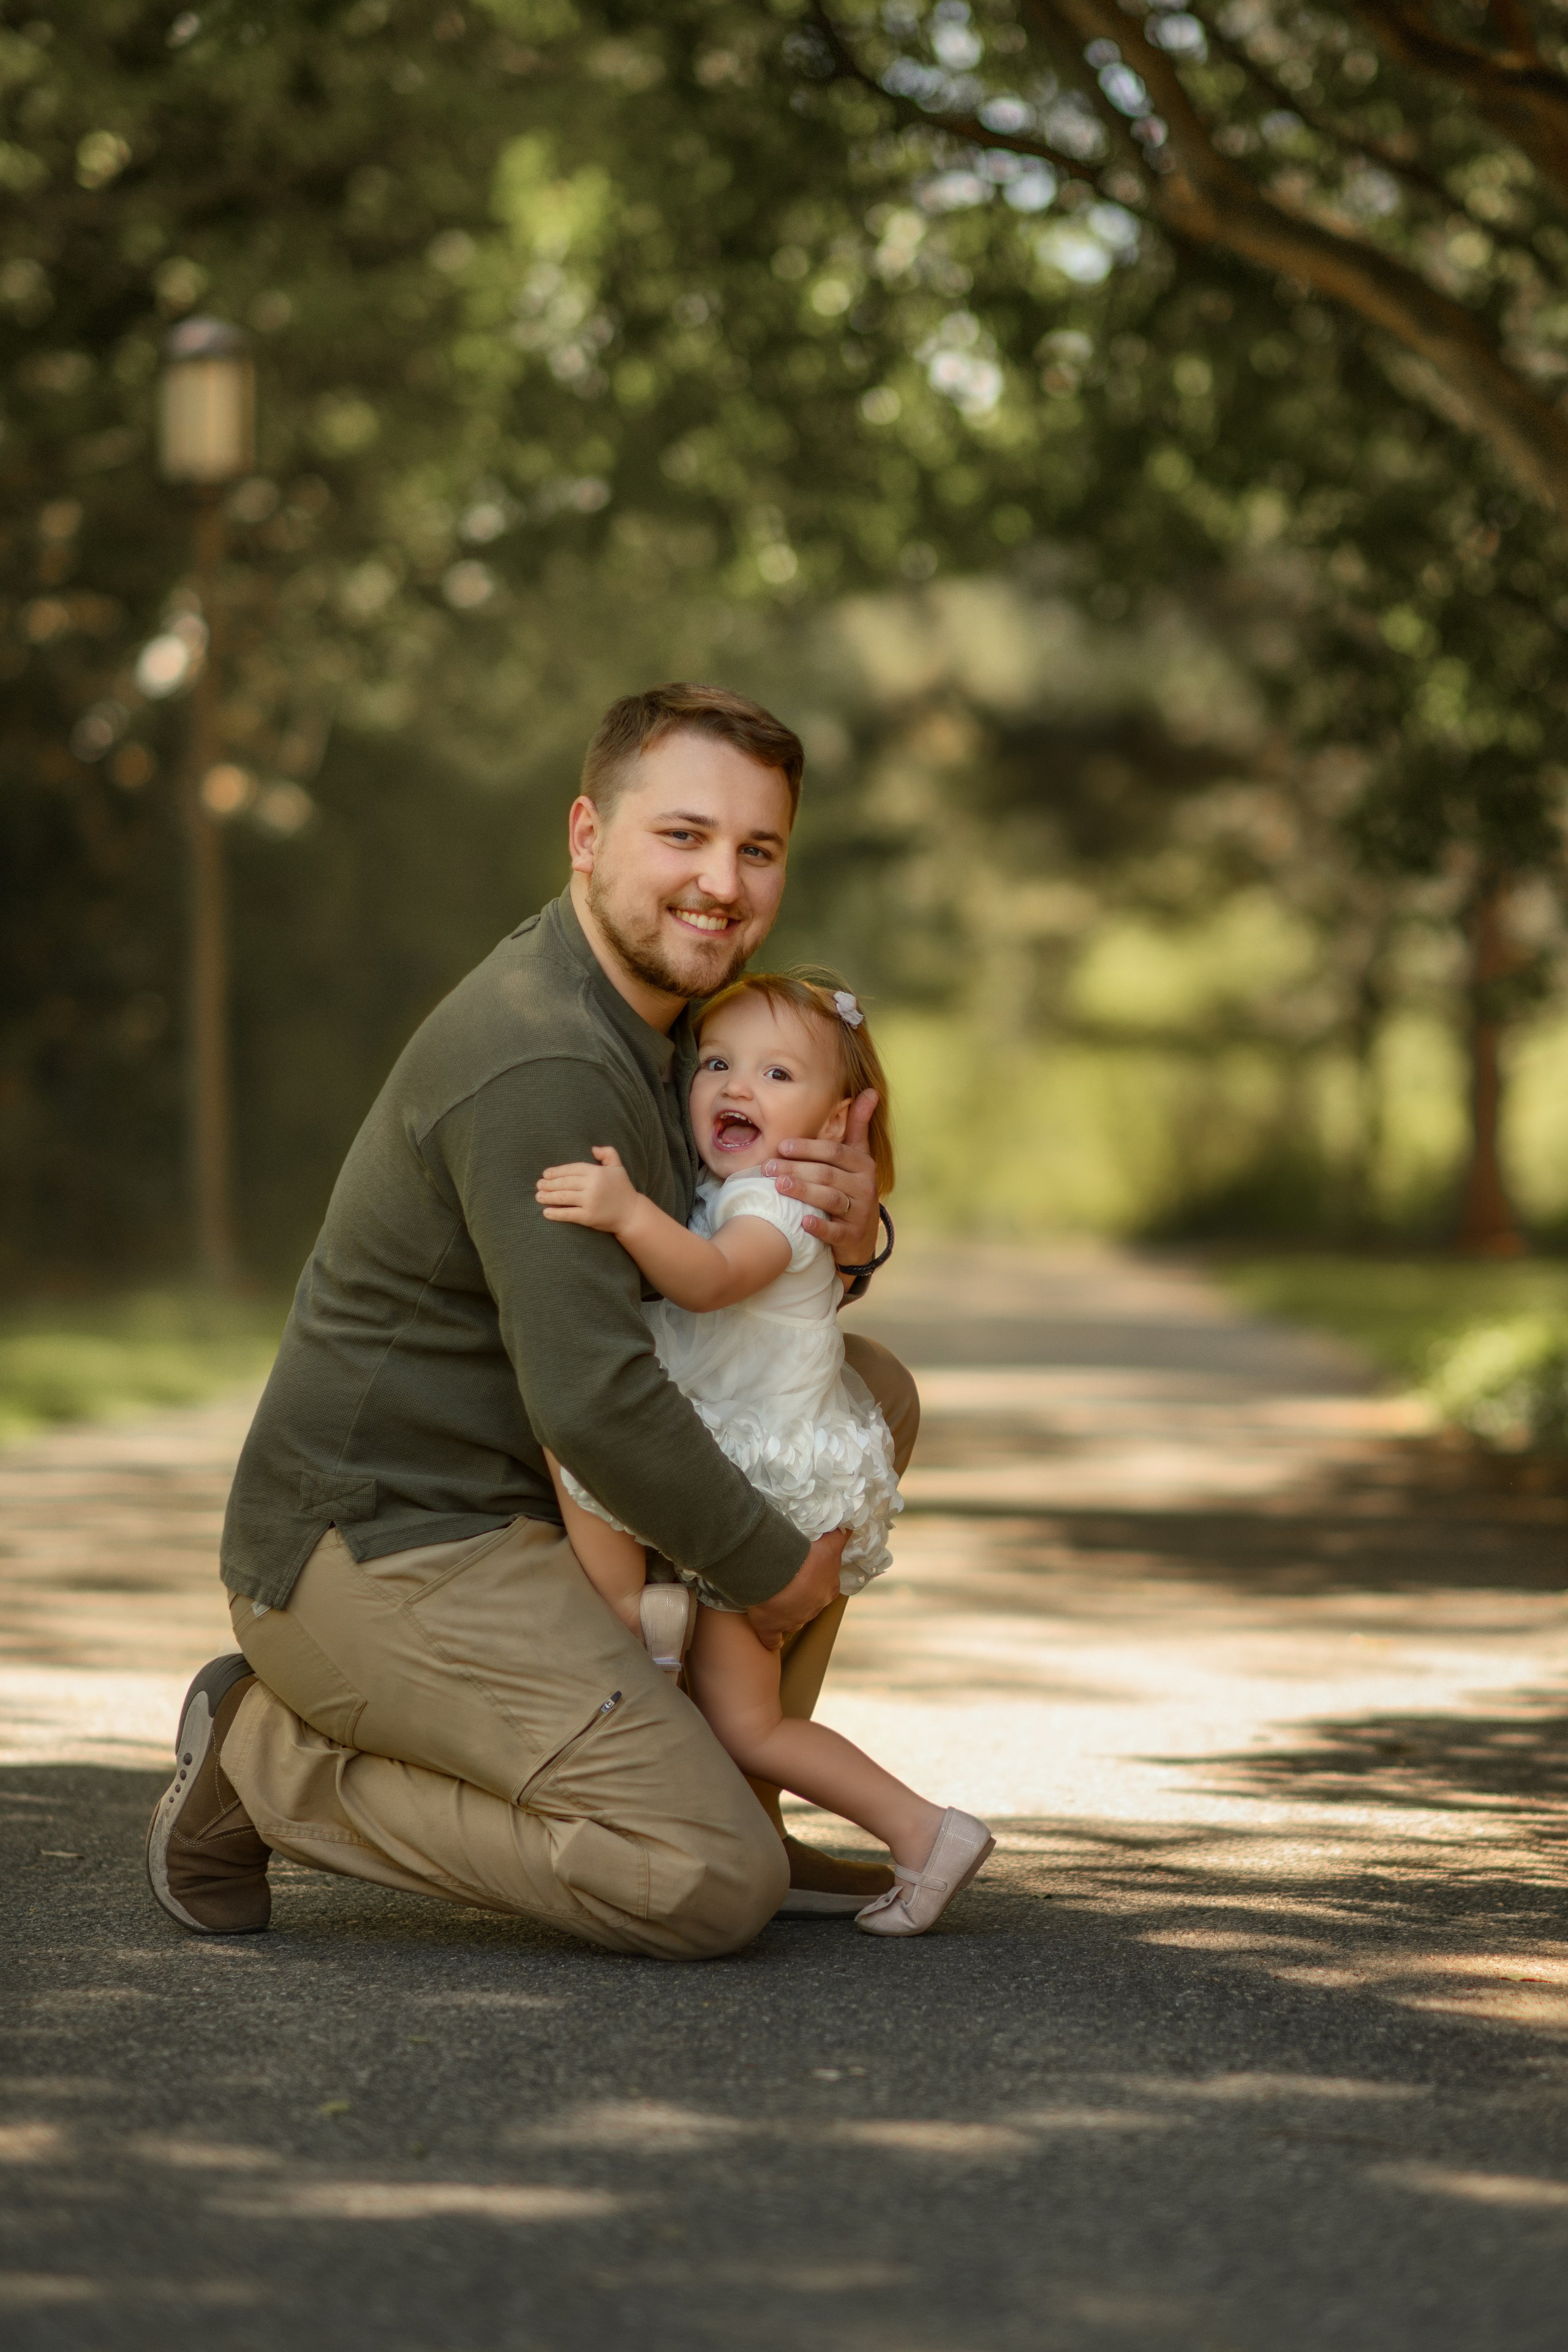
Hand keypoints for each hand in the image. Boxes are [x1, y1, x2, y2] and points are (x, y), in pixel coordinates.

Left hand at [536, 1146, 637, 1233]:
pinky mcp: (588, 1217)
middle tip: (538, 1185)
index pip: (572, 1169)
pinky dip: (555, 1213)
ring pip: (563, 1197)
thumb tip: (593, 1148)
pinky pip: (568, 1214)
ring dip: (548, 1197)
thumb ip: (608, 1153)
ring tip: (538, 1196)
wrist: (632, 1214)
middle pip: (565, 1183)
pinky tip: (546, 1212)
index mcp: (597, 1172)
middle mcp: (592, 1186)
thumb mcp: (618, 1167)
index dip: (557, 1171)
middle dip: (549, 1184)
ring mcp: (590, 1202)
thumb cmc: (623, 1189)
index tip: (545, 1174)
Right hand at [745, 1528, 847, 1651]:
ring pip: (795, 1617)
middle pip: (811, 1600)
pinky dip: (773, 1638)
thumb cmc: (801, 1556)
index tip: (805, 1567)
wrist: (778, 1576)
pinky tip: (770, 1636)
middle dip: (802, 1592)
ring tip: (772, 1595)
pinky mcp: (773, 1630)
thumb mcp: (827, 1544)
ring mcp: (795, 1621)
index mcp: (829, 1587)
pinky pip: (774, 1639)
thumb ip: (836, 1538)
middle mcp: (816, 1606)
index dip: (816, 1575)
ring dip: (787, 1608)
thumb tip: (846, 1527)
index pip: (826, 1582)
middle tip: (787, 1577)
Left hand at [766, 1090, 878, 1268]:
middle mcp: (865, 1187)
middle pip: (827, 1174)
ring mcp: (860, 1213)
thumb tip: (870, 1090)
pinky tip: (802, 1222)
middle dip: (796, 1169)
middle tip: (768, 1168)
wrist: (862, 1237)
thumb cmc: (852, 1189)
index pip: (835, 1152)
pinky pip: (835, 1231)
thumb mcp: (858, 1157)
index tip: (782, 1146)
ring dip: (803, 1192)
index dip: (808, 1148)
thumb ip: (859, 1125)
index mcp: (863, 1165)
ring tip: (778, 1186)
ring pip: (830, 1199)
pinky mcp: (852, 1236)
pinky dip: (819, 1226)